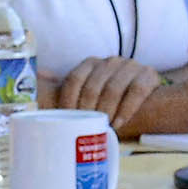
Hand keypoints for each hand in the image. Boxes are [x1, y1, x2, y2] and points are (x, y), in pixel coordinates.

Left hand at [46, 53, 163, 130]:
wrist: (144, 94)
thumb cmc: (108, 96)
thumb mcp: (86, 88)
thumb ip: (64, 84)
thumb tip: (39, 74)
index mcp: (91, 63)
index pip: (74, 79)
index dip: (69, 100)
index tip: (67, 118)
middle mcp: (110, 61)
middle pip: (93, 86)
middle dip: (87, 110)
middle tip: (85, 127)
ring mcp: (130, 66)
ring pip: (113, 89)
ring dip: (106, 111)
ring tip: (103, 127)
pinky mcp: (148, 74)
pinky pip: (136, 92)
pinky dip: (125, 110)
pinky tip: (119, 123)